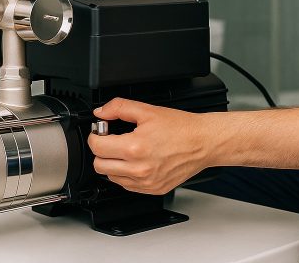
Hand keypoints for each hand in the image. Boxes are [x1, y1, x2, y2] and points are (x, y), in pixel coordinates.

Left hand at [88, 98, 211, 194]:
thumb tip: (100, 113)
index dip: (96, 136)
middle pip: (99, 165)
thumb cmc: (180, 128)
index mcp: (135, 148)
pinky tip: (137, 161)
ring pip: (111, 177)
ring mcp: (146, 182)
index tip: (101, 131)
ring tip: (127, 150)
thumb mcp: (147, 110)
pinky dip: (126, 174)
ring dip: (113, 164)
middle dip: (101, 151)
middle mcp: (139, 169)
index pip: (97, 147)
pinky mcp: (153, 190)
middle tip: (112, 140)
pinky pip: (127, 185)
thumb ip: (119, 108)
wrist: (203, 142)